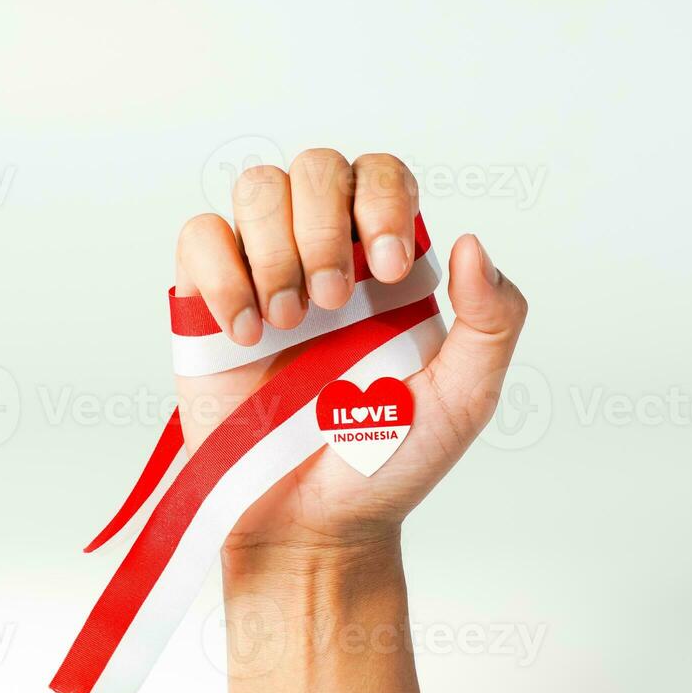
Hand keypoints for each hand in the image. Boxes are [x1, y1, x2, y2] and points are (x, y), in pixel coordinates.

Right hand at [174, 149, 527, 562]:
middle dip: (324, 226)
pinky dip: (221, 275)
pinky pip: (199, 237)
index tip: (388, 272)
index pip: (382, 176)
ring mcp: (261, 275)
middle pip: (316, 166)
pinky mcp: (205, 306)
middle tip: (331, 307)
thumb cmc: (388, 464)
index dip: (382, 201)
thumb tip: (472, 243)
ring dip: (274, 250)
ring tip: (289, 323)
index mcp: (387, 264)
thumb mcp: (465, 399)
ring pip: (255, 187)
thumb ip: (491, 322)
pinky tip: (246, 336)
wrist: (313, 526)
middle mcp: (324, 255)